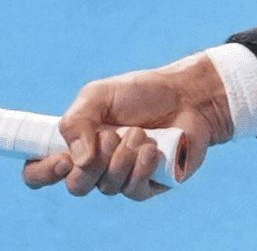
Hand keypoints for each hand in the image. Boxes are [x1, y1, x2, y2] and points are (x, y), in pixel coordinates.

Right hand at [20, 53, 229, 200]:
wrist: (188, 95)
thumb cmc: (143, 93)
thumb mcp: (99, 95)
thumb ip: (76, 122)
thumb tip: (76, 163)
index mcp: (74, 146)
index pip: (40, 173)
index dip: (43, 173)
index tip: (64, 160)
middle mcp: (94, 167)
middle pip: (76, 186)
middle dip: (94, 161)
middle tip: (112, 136)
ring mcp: (121, 177)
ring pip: (107, 187)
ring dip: (123, 157)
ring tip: (141, 133)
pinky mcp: (149, 184)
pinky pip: (133, 191)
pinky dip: (142, 168)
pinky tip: (153, 149)